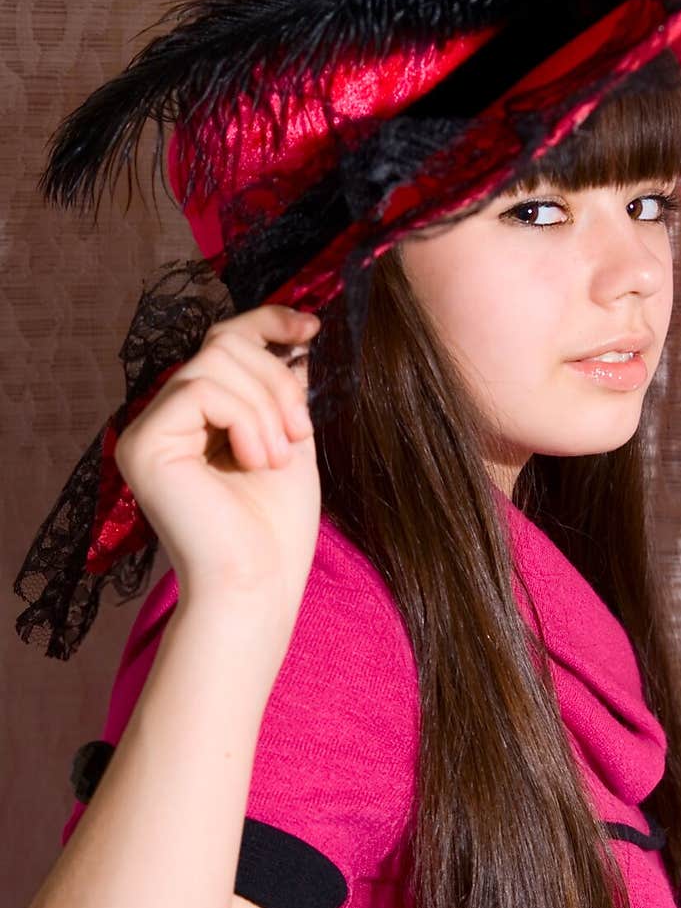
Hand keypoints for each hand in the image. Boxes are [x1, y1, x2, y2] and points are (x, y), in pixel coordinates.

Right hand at [114, 304, 322, 614]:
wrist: (257, 584)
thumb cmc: (276, 529)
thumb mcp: (291, 442)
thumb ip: (284, 391)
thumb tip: (297, 336)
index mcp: (197, 417)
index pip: (223, 342)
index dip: (267, 323)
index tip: (312, 328)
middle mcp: (165, 418)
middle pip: (222, 343)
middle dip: (276, 379)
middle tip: (301, 432)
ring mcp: (147, 429)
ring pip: (215, 360)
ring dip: (266, 405)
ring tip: (277, 456)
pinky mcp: (142, 443)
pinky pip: (200, 389)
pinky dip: (243, 419)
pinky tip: (255, 460)